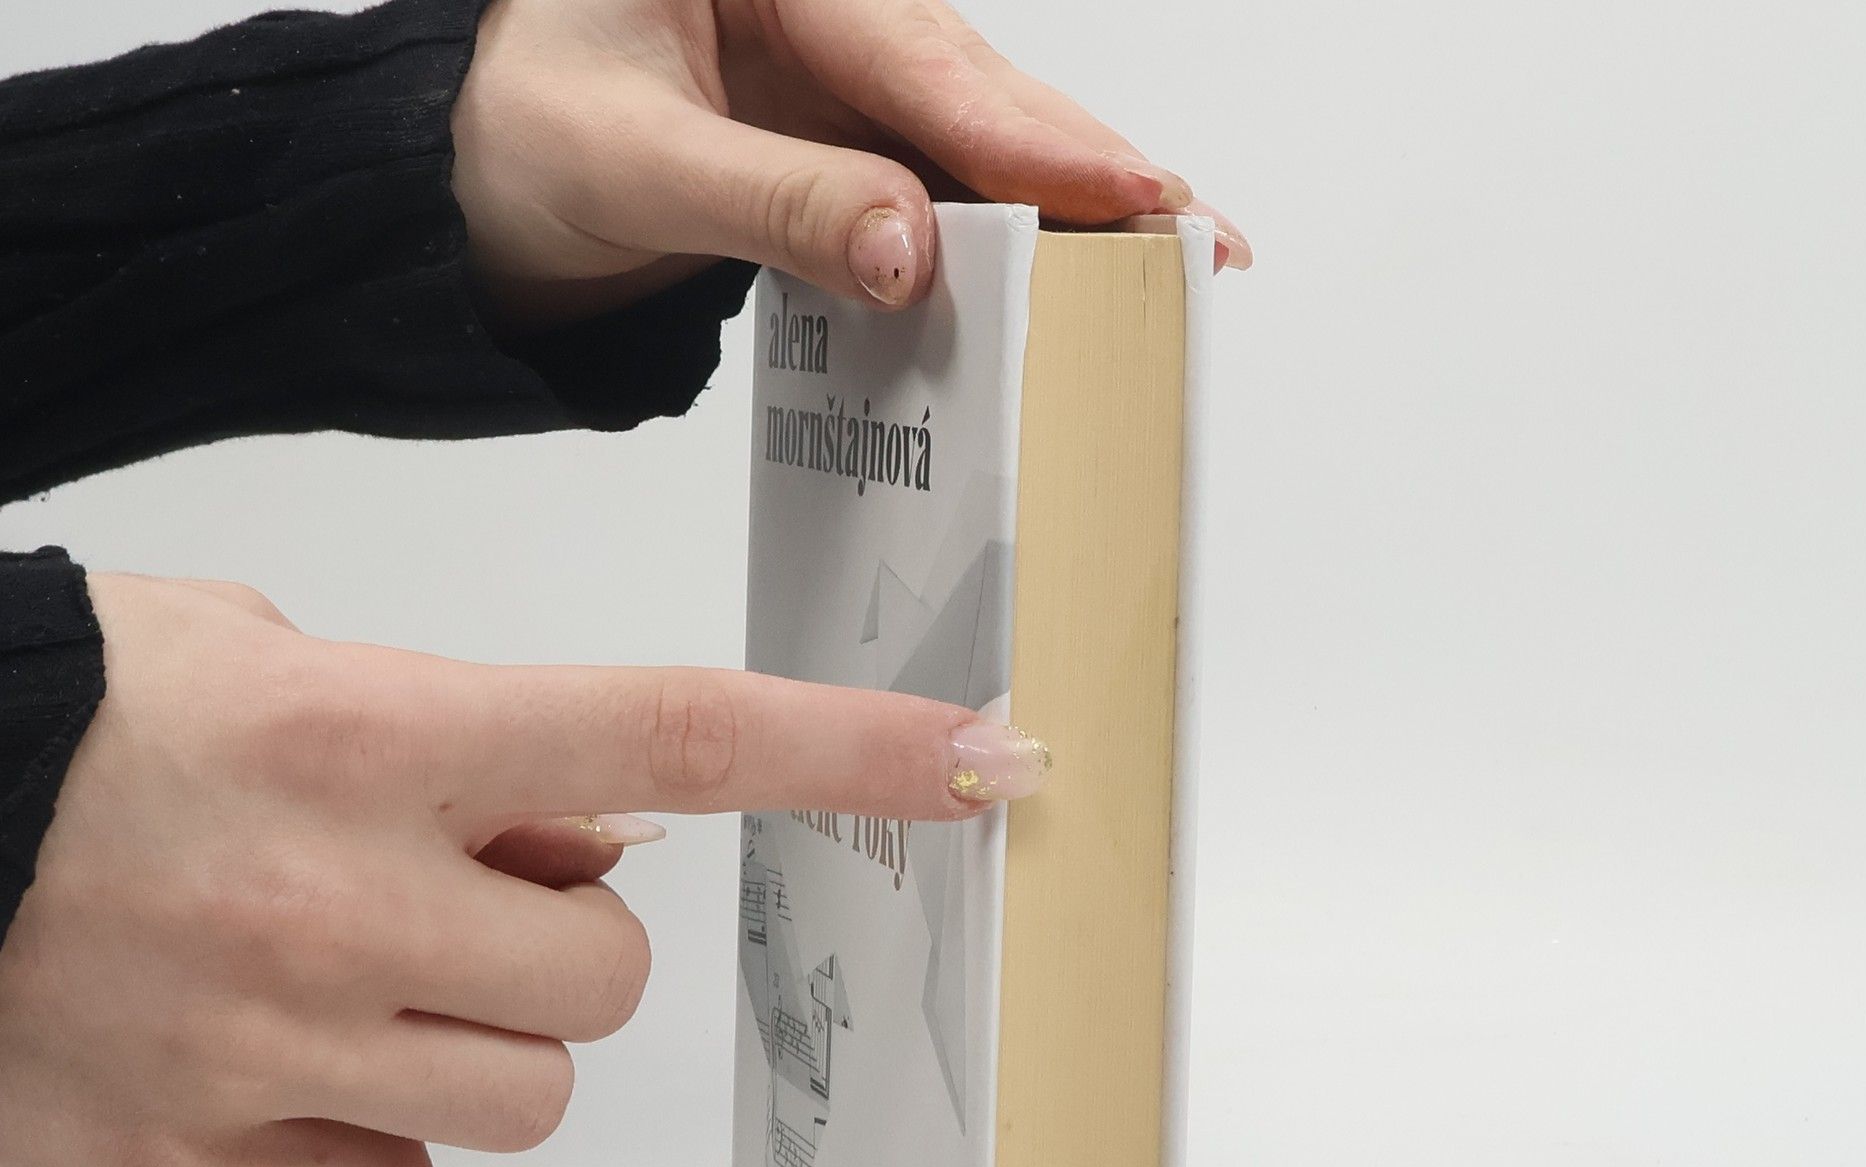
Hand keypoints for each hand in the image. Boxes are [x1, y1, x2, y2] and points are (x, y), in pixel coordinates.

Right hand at [0, 574, 1048, 1166]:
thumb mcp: (272, 661)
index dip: (847, 748)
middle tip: (452, 899)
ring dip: (479, 1041)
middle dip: (564, 945)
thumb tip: (598, 841)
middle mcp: (336, 897)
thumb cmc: (69, 724)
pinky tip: (284, 1073)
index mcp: (368, 736)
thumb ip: (464, 749)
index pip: (672, 737)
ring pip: (527, 1095)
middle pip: (611, 974)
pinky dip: (378, 1143)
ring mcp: (265, 1046)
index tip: (983, 756)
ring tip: (352, 977)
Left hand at [450, 0, 1250, 328]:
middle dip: (1093, 165)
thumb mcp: (632, 166)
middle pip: (982, 89)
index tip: (1122, 196)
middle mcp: (829, 6)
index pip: (920, 58)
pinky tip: (1080, 260)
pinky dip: (1013, 227)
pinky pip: (949, 177)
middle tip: (1200, 234)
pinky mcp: (852, 134)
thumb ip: (778, 206)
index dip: (1028, 140)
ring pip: (984, 135)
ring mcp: (848, 72)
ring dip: (1075, 200)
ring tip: (1177, 251)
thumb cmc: (525, 131)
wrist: (483, 168)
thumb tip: (910, 254)